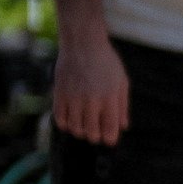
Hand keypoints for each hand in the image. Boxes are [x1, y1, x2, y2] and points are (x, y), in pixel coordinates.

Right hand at [52, 24, 129, 146]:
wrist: (82, 44)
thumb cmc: (106, 62)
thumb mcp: (122, 81)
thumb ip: (122, 106)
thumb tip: (123, 126)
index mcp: (109, 97)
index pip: (110, 129)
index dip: (110, 139)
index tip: (109, 140)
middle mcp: (91, 100)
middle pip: (92, 133)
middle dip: (95, 136)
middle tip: (96, 132)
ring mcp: (74, 97)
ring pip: (75, 128)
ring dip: (80, 131)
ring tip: (84, 126)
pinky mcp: (59, 94)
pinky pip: (59, 119)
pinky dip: (65, 124)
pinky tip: (70, 120)